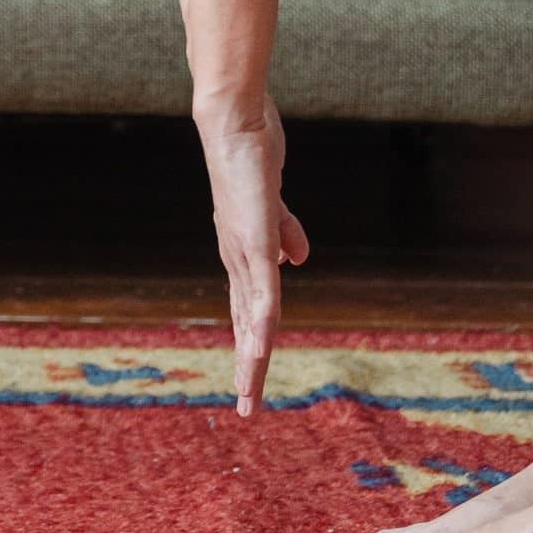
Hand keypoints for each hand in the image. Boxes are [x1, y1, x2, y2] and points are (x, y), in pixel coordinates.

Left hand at [195, 93, 310, 417]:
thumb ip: (284, 232)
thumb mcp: (271, 205)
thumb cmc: (251, 157)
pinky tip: (260, 347)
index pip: (246, 310)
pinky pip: (262, 288)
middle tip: (247, 409)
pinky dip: (260, 320)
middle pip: (245, 324)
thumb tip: (298, 260)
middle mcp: (238, 258)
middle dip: (248, 366)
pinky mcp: (254, 239)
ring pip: (252, 315)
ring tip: (250, 391)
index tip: (250, 381)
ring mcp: (244, 250)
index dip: (250, 347)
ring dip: (252, 355)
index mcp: (243, 253)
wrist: (234, 123)